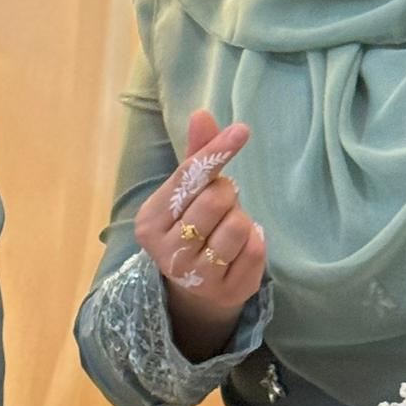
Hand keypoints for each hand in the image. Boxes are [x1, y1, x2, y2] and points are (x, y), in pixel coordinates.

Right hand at [136, 110, 266, 359]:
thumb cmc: (190, 225)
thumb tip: (201, 113)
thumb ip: (196, 156)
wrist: (193, 286)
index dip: (216, 152)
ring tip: (227, 227)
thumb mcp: (186, 192)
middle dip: (227, 193)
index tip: (241, 131)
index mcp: (150, 222)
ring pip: (238, 226)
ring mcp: (196, 277)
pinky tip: (239, 246)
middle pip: (215, 200)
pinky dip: (255, 240)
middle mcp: (167, 253)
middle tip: (221, 202)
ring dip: (241, 218)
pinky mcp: (226, 293)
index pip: (187, 178)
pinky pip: (255, 250)